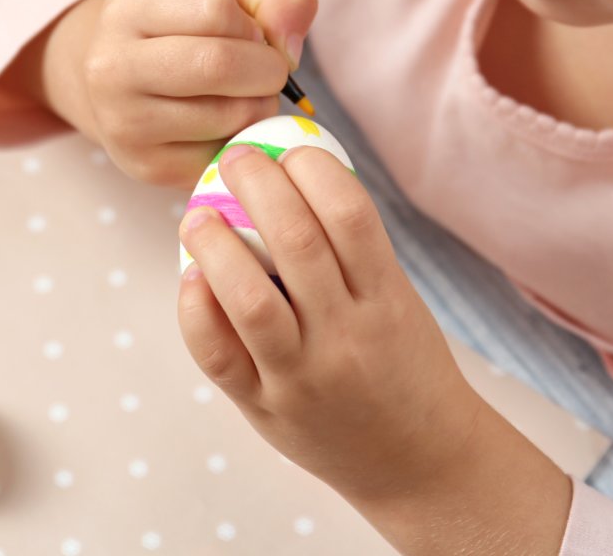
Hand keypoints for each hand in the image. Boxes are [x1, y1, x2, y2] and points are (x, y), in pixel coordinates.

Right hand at [29, 0, 316, 188]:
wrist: (123, 81)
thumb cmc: (184, 26)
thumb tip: (288, 50)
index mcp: (127, 9)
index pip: (214, 9)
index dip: (249, 22)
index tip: (248, 32)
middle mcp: (113, 67)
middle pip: (221, 65)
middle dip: (266, 68)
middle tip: (265, 69)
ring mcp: (125, 122)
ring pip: (231, 116)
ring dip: (260, 105)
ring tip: (243, 94)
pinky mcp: (149, 166)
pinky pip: (226, 153)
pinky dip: (243, 137)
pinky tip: (226, 122)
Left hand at [177, 144, 480, 506]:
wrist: (421, 463)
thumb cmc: (404, 365)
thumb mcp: (396, 301)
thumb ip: (352, 253)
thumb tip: (287, 177)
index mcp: (386, 298)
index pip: (349, 213)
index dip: (313, 168)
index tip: (289, 149)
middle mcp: (346, 335)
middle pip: (296, 241)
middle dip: (257, 185)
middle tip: (235, 159)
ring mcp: (303, 376)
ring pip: (250, 299)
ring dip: (215, 245)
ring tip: (197, 215)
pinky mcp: (265, 408)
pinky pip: (218, 354)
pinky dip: (196, 309)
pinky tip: (191, 277)